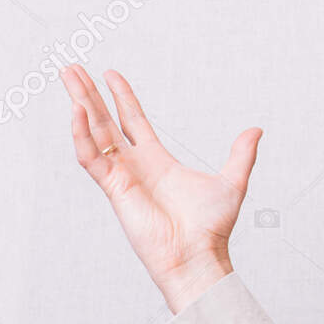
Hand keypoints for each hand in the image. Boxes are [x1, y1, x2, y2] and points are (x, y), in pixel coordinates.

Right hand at [64, 65, 262, 313]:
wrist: (199, 256)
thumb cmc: (212, 228)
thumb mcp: (232, 181)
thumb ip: (241, 154)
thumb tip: (256, 130)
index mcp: (157, 160)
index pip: (132, 121)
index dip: (121, 97)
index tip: (110, 73)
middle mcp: (135, 165)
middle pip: (105, 121)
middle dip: (88, 94)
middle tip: (71, 67)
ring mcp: (122, 176)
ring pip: (93, 133)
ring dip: (79, 105)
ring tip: (67, 76)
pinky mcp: (115, 189)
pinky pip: (91, 158)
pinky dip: (81, 135)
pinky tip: (76, 112)